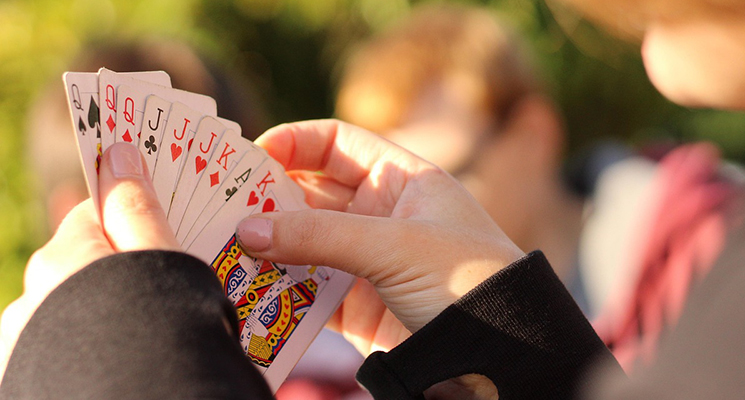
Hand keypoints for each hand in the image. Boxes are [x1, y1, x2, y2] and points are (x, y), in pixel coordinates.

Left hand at [0, 143, 178, 378]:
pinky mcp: (28, 377)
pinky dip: (88, 346)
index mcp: (62, 258)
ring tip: (145, 337)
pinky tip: (119, 359)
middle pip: (80, 265)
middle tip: (165, 292)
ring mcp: (25, 343)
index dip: (132, 218)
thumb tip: (118, 152)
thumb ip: (136, 208)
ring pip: (70, 309)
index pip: (92, 214)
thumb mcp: (160, 261)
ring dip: (101, 314)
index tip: (166, 231)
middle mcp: (31, 297)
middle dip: (117, 271)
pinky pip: (64, 346)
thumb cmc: (159, 329)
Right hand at [237, 120, 524, 354]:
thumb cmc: (467, 278)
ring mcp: (367, 259)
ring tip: (223, 246)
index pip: (338, 143)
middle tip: (221, 205)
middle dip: (269, 197)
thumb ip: (319, 236)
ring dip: (268, 244)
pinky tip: (248, 286)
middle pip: (312, 192)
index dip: (295, 142)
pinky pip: (308, 288)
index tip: (252, 155)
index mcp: (402, 179)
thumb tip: (247, 229)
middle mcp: (382, 214)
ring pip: (304, 242)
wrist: (501, 352)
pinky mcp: (357, 304)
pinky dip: (279, 287)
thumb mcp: (394, 245)